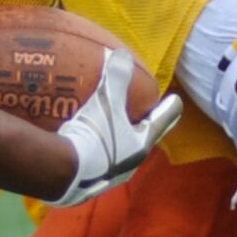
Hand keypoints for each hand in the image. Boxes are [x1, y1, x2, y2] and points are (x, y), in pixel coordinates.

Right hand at [47, 48, 181, 206]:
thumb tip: (122, 54)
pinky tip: (78, 141)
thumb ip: (117, 77)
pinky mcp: (84, 182)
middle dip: (143, 126)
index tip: (176, 100)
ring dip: (117, 140)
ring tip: (112, 127)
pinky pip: (92, 159)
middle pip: (141, 140)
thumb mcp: (107, 101)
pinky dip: (91, 148)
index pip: (161, 122)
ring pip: (117, 153)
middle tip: (146, 114)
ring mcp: (106, 176)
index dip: (169, 109)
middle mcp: (128, 164)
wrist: (60, 173)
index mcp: (140, 145)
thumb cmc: (93, 136)